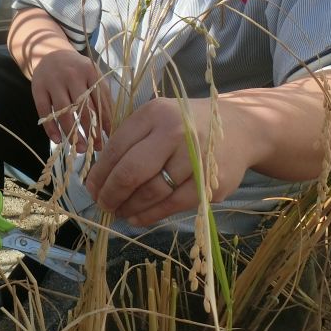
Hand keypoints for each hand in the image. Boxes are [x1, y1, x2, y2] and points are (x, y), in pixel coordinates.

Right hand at [30, 49, 111, 152]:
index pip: (99, 100)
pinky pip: (43, 112)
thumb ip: (101, 94)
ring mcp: (53, 82)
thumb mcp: (91, 74)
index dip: (105, 121)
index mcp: (89, 71)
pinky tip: (57, 140)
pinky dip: (50, 128)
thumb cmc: (76, 69)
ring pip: (63, 112)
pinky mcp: (38, 89)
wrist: (50, 53)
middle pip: (82, 108)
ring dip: (72, 133)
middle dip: (91, 131)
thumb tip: (111, 123)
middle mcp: (71, 75)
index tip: (109, 137)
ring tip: (79, 148)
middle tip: (96, 147)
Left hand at [85, 97, 252, 225]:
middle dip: (111, 193)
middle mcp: (175, 131)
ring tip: (119, 212)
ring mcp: (195, 157)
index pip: (117, 147)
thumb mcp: (157, 118)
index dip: (100, 173)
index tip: (91, 188)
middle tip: (102, 204)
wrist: (239, 128)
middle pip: (132, 171)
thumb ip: (130, 140)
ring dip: (129, 207)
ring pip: (151, 192)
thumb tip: (98, 178)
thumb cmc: (187, 124)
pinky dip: (150, 215)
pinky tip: (137, 218)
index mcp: (155, 113)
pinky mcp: (210, 182)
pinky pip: (172, 205)